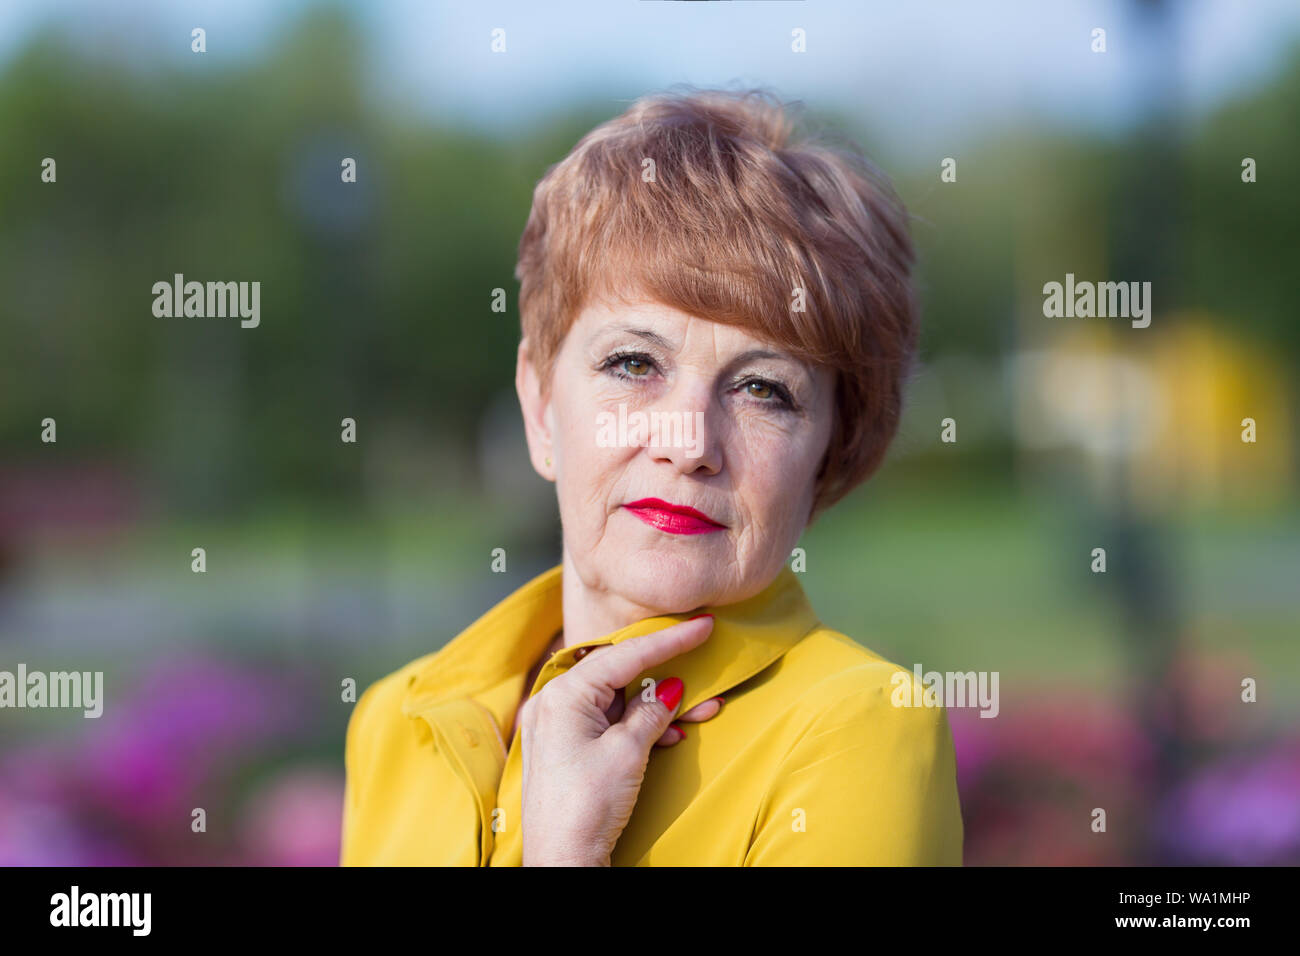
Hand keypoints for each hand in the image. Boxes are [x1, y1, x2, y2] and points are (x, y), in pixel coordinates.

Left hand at [519, 614, 716, 865]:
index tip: (701, 625)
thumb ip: (650, 712)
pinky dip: (639, 727)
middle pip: (618, 674)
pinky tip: (672, 733)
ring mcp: (557, 727)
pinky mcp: (566, 749)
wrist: (562, 861)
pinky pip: (608, 723)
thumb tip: (671, 687)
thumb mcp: (627, 752)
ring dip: (658, 706)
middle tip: (703, 663)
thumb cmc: (585, 806)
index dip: (667, 640)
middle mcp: (553, 703)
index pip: (623, 655)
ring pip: (617, 700)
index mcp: (562, 694)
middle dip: (665, 674)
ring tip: (701, 708)